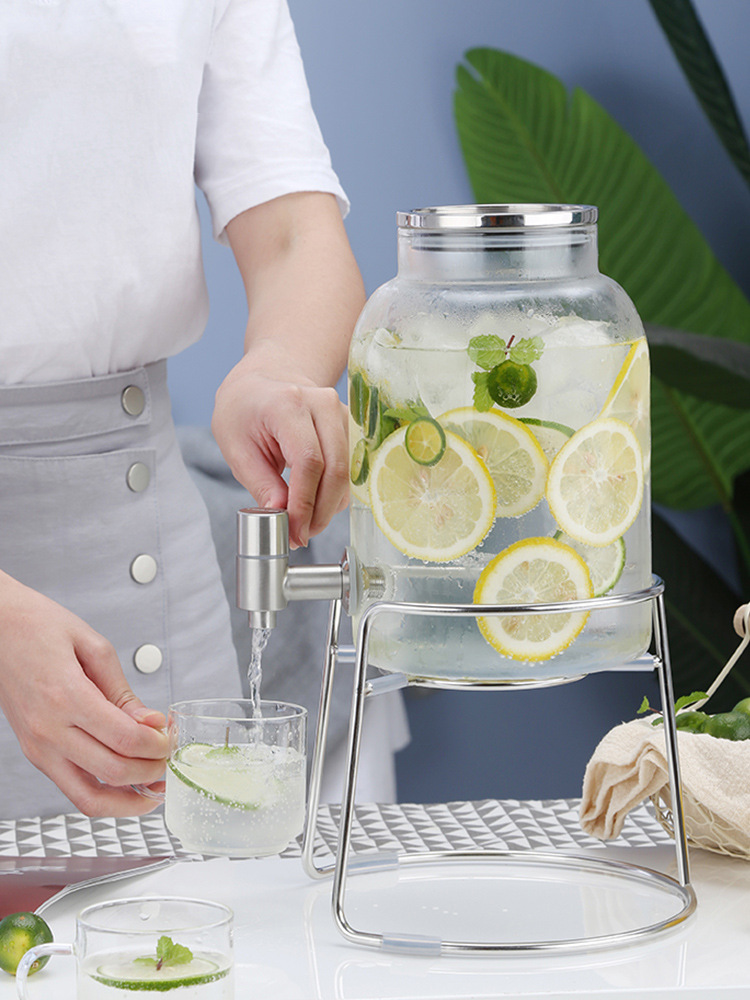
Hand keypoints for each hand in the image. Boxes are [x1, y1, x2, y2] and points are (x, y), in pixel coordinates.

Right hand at [0, 573, 167, 816]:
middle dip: (151, 772)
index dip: (157, 745)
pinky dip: (104, 795)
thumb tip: (151, 723)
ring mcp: (37, 747)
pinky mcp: (34, 754)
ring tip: (154, 787)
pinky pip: (72, 789)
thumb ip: (123, 692)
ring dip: (128, 800)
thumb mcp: (93, 646)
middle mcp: (48, 729)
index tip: (170, 738)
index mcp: (66, 696)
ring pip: (88, 798)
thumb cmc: (39, 627)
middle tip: (169, 758)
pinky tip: (126, 784)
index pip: (124, 739)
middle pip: (112, 772)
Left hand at [212, 350, 348, 547]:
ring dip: (328, 506)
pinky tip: (314, 506)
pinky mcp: (350, 426)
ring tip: (304, 525)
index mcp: (288, 404)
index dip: (304, 502)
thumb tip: (283, 518)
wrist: (267, 377)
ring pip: (347, 473)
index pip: (309, 461)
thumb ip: (261, 483)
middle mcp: (322, 404)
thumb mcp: (236, 446)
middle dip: (319, 511)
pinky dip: (334, 494)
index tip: (294, 531)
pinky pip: (349, 468)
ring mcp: (342, 413)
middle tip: (301, 536)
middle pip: (336, 469)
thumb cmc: (245, 408)